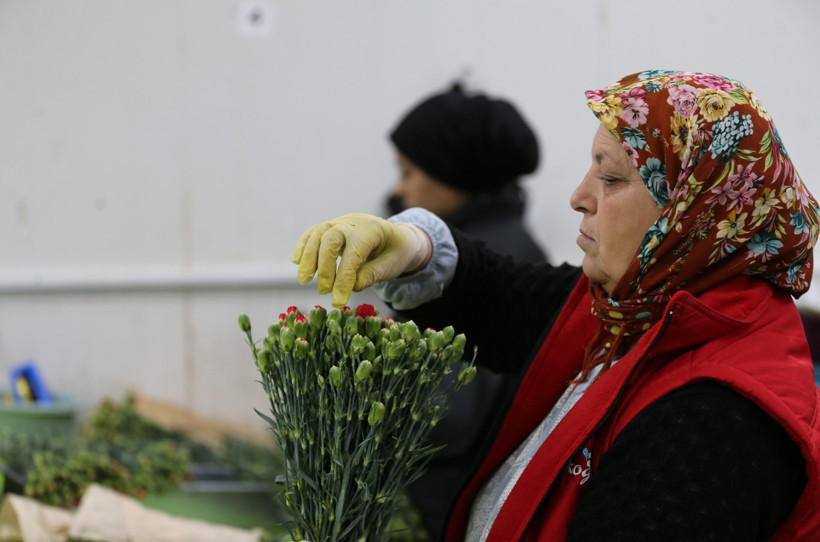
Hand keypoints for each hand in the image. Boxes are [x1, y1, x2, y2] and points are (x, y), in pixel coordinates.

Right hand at [291, 213, 431, 306]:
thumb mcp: (392, 265)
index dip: (343, 278)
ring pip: (318, 233)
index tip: (337, 302)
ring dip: (308, 257)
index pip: (354, 254)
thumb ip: (372, 274)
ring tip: (304, 280)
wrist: (397, 236)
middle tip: (323, 291)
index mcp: (373, 230)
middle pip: (331, 238)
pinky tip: (297, 261)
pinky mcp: (331, 227)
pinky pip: (313, 232)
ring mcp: (340, 222)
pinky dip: (303, 246)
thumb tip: (351, 286)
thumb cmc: (395, 253)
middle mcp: (353, 222)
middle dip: (324, 266)